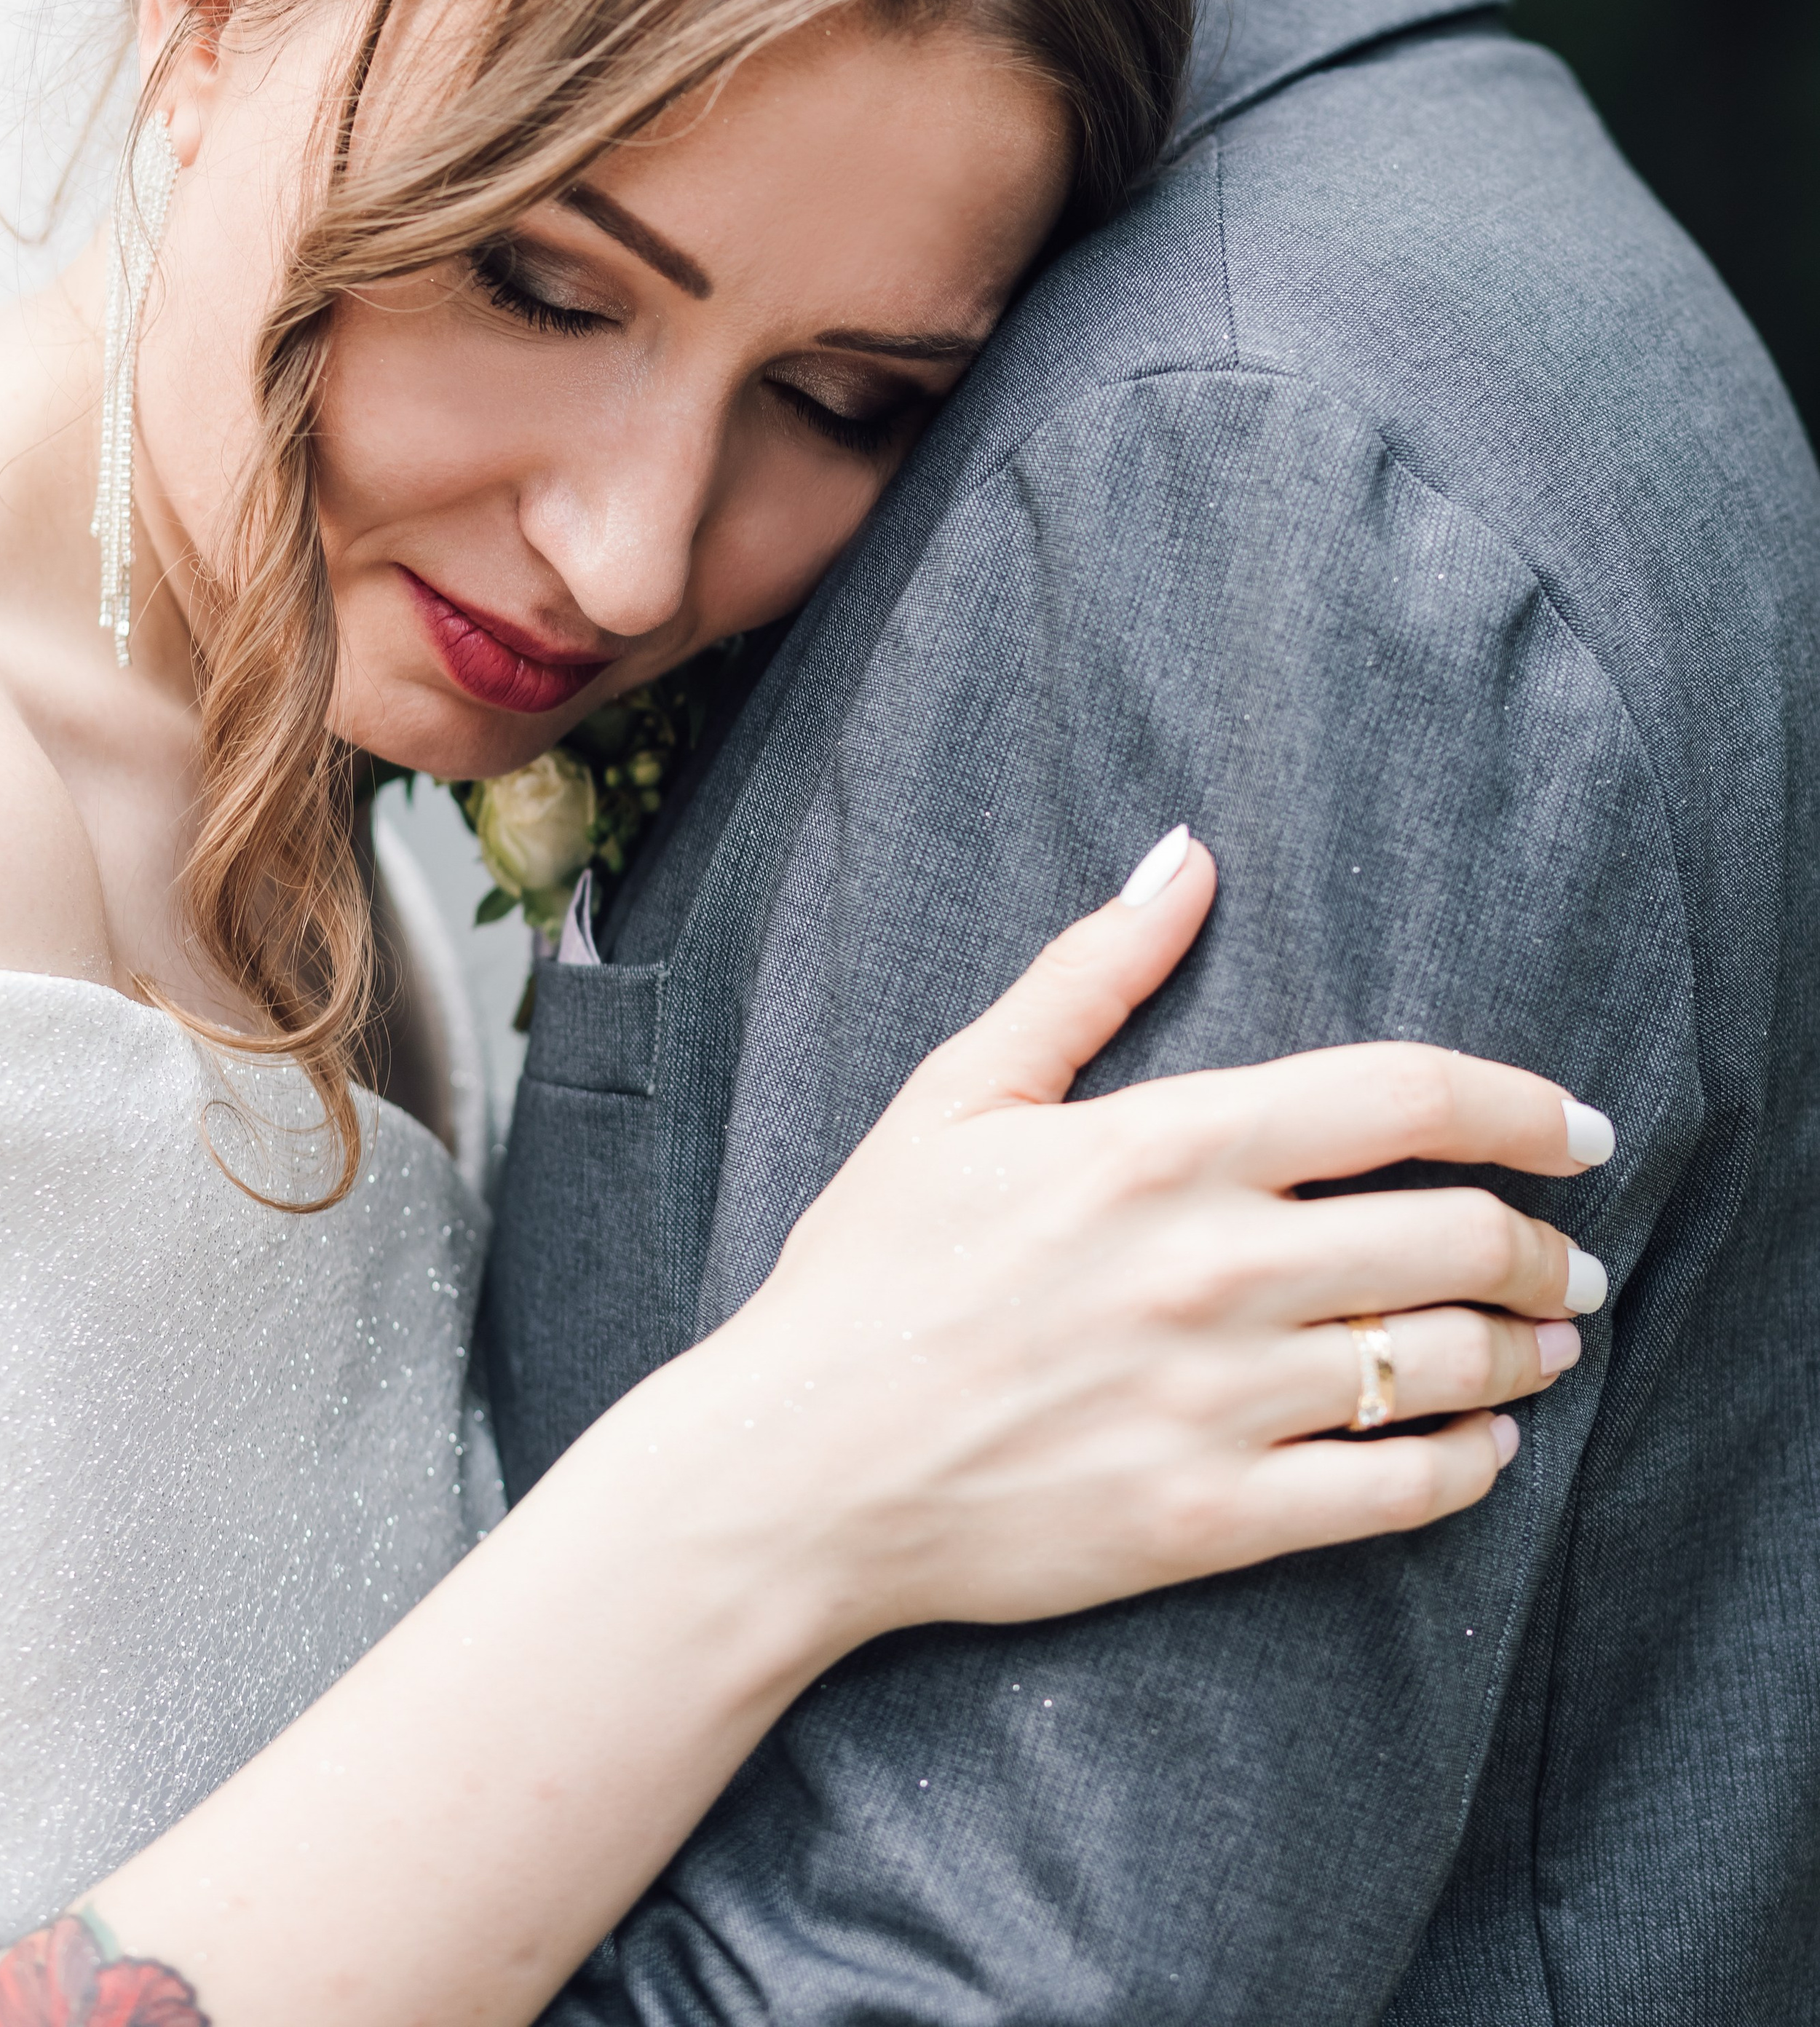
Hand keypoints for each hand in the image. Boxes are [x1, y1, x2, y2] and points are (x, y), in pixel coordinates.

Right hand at [670, 825, 1607, 1644]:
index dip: (1519, 1104)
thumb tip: (1187, 855)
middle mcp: (1211, 1268)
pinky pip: (1392, 1496)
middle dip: (1545, 1245)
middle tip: (1572, 1256)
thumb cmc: (869, 1268)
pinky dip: (1468, 1468)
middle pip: (1453, 1236)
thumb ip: (1091, 970)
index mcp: (1160, 1145)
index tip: (1579, 1126)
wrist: (794, 1470)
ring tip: (1549, 1344)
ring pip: (1442, 1365)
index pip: (1400, 1096)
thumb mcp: (962, 1090)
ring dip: (1526, 1351)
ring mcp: (1217, 1401)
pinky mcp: (1209, 1519)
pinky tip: (1485, 1447)